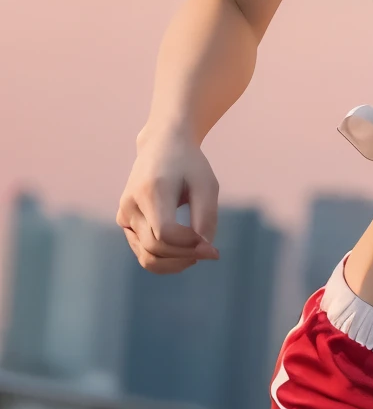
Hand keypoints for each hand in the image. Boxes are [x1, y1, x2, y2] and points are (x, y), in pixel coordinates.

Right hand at [116, 131, 219, 273]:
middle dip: (186, 255)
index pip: (164, 232)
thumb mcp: (206, 184)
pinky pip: (143, 252)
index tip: (213, 248)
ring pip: (146, 256)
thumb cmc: (189, 165)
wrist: (162, 145)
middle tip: (212, 253)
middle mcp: (130, 204)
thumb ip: (206, 216)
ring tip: (199, 254)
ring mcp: (124, 215)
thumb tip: (205, 249)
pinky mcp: (124, 221)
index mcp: (150, 190)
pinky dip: (165, 259)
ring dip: (175, 263)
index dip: (188, 245)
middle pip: (156, 246)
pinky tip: (185, 253)